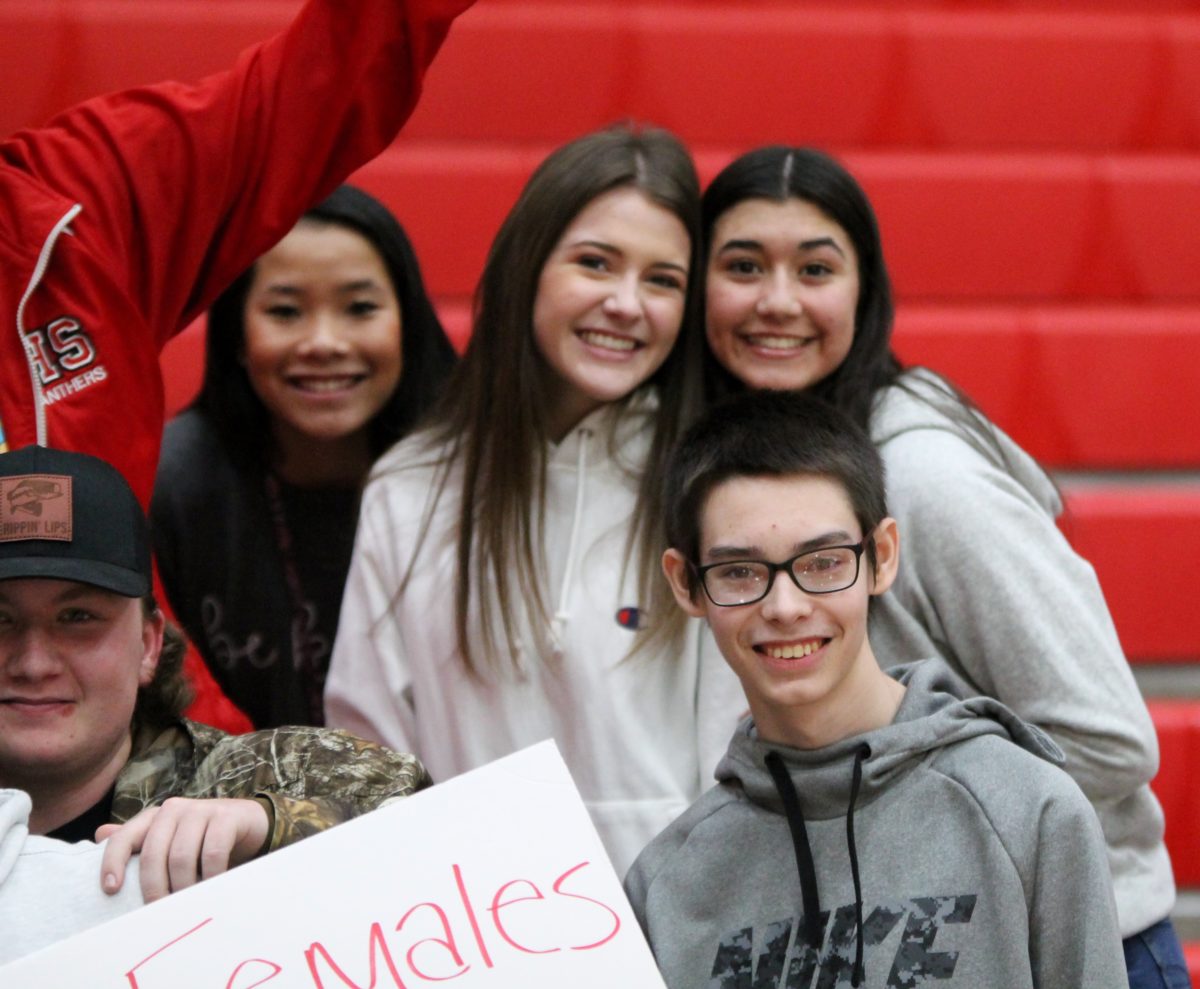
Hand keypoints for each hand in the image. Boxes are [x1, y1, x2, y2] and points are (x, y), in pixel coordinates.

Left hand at [96, 797, 269, 901]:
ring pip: (182, 856)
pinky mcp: (226, 816)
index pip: (123, 837)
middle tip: (160, 911)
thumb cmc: (199, 837)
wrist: (244, 822)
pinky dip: (210, 875)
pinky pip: (213, 852)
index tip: (110, 890)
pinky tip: (210, 886)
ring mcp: (201, 810)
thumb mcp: (167, 839)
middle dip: (154, 887)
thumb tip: (98, 835)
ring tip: (186, 903)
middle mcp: (173, 809)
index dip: (113, 862)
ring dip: (183, 886)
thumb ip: (138, 840)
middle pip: (153, 854)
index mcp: (153, 817)